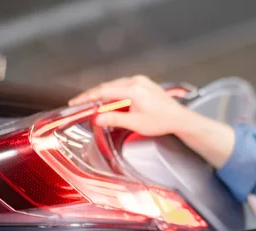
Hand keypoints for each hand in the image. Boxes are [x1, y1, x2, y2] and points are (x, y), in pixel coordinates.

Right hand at [68, 75, 199, 137]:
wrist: (179, 118)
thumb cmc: (162, 121)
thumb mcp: (136, 123)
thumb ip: (115, 119)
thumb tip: (98, 118)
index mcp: (133, 90)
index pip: (104, 91)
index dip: (88, 97)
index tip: (76, 102)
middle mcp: (136, 81)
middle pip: (108, 86)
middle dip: (93, 95)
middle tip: (81, 103)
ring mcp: (141, 81)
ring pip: (115, 85)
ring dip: (104, 94)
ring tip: (93, 103)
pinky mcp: (144, 83)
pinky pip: (123, 85)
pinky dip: (114, 92)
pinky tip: (110, 100)